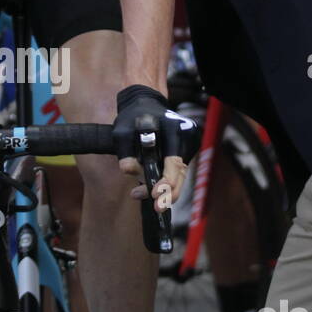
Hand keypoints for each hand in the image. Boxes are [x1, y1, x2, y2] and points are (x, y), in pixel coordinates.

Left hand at [113, 84, 193, 210]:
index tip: (154, 194)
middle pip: (181, 173)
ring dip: (164, 189)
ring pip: (180, 174)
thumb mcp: (122, 132)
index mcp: (173, 130)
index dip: (166, 182)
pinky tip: (149, 186)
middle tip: (156, 209)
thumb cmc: (132, 117)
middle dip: (168, 193)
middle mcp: (186, 137)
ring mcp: (189, 143)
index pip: (174, 163)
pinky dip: (166, 179)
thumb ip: (125, 151)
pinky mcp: (186, 148)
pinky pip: (178, 169)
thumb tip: (128, 169)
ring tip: (138, 194)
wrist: (144, 103)